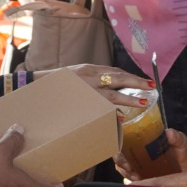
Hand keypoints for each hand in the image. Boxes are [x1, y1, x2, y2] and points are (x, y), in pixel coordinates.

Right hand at [37, 63, 152, 107]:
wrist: (34, 86)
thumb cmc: (57, 83)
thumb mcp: (76, 75)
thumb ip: (93, 79)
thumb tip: (110, 85)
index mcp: (89, 69)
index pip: (115, 72)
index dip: (131, 76)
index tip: (145, 82)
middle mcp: (89, 77)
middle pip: (118, 78)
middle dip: (136, 82)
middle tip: (152, 87)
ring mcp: (84, 90)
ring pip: (111, 95)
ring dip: (128, 99)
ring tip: (143, 103)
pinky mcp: (79, 103)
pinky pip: (98, 108)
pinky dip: (110, 112)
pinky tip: (120, 117)